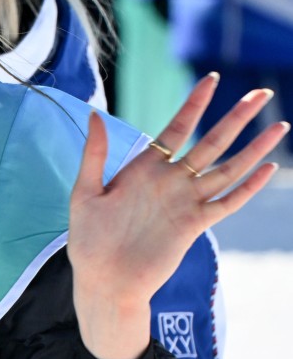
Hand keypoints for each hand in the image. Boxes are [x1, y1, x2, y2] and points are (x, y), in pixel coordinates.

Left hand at [67, 73, 286, 358]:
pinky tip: (268, 168)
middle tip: (261, 93)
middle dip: (236, 117)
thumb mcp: (85, 191)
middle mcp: (171, 181)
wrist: (103, 279)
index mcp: (145, 168)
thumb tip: (93, 114)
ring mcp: (186, 202)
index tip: (210, 79)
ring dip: (253, 148)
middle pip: (212, 142)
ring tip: (278, 126)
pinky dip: (249, 186)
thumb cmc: (89, 238)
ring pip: (227, 168)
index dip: (195, 104)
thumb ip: (95, 154)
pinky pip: (227, 202)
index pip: (177, 128)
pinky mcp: (195, 226)